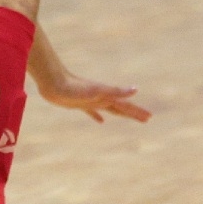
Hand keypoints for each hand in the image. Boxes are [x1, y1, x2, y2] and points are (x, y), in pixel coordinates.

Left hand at [33, 69, 151, 123]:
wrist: (52, 82)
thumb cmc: (74, 88)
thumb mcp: (97, 91)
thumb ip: (116, 91)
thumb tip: (136, 90)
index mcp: (106, 97)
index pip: (126, 106)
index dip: (137, 112)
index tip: (149, 117)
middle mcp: (101, 98)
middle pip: (121, 107)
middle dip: (133, 113)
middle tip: (146, 119)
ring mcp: (90, 100)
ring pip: (109, 108)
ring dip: (120, 113)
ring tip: (128, 117)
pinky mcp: (79, 104)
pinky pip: (92, 112)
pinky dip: (98, 116)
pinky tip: (101, 121)